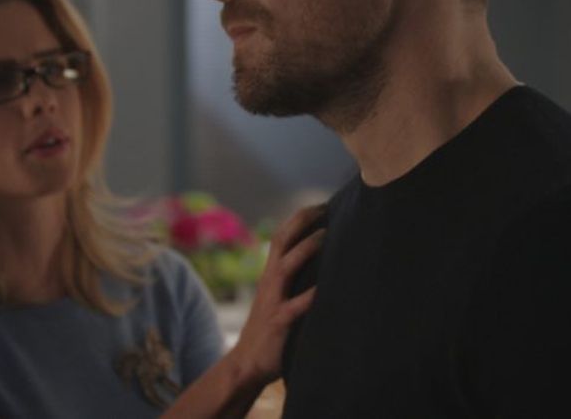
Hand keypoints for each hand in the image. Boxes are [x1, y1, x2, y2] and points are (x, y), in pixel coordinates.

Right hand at [225, 204, 326, 387]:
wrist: (245, 365)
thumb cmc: (269, 332)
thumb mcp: (277, 300)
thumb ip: (293, 283)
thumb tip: (323, 266)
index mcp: (270, 275)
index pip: (282, 237)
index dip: (299, 219)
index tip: (321, 205)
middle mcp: (270, 283)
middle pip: (281, 242)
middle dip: (301, 222)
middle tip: (324, 208)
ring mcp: (273, 301)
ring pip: (285, 267)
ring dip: (305, 249)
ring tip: (325, 236)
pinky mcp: (278, 323)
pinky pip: (294, 307)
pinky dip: (309, 296)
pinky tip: (325, 289)